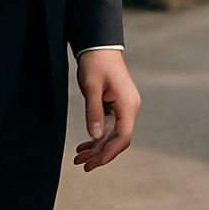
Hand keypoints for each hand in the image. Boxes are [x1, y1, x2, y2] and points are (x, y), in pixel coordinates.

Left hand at [73, 49, 140, 171]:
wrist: (99, 45)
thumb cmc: (96, 63)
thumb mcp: (92, 88)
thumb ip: (94, 113)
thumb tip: (96, 137)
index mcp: (128, 103)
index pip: (123, 136)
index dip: (108, 153)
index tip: (93, 164)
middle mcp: (130, 107)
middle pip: (118, 139)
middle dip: (101, 154)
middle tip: (81, 164)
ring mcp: (124, 106)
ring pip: (113, 134)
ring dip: (98, 147)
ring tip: (79, 157)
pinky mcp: (117, 104)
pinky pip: (110, 126)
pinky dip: (99, 136)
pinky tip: (85, 144)